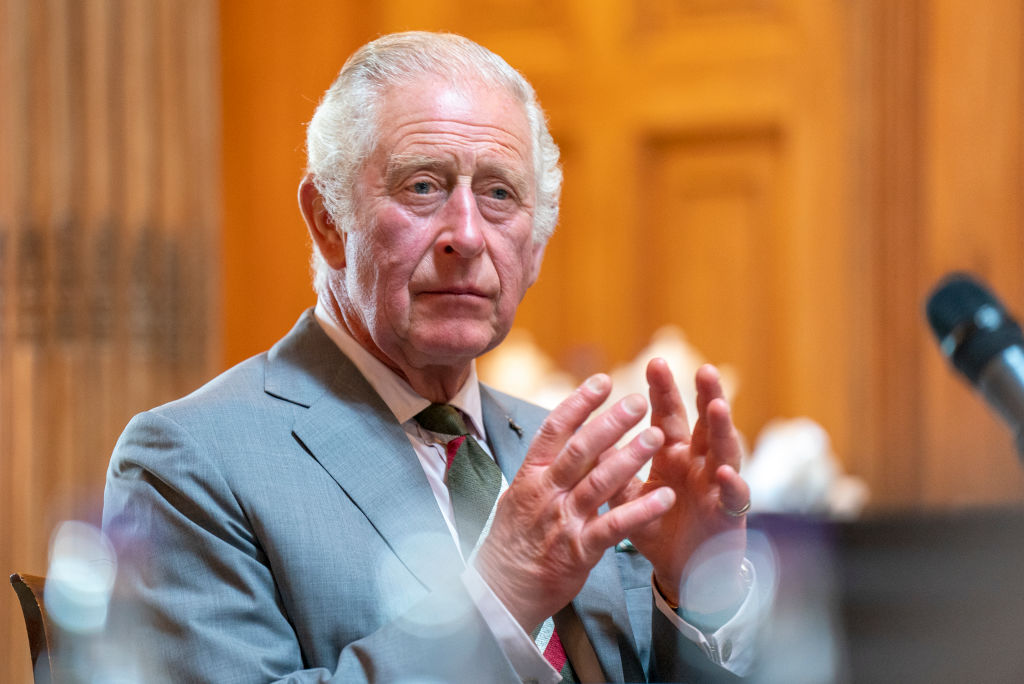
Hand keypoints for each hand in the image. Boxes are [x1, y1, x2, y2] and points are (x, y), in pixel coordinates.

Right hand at [474, 374, 675, 631]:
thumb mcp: (519, 496)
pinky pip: (614, 527)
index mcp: (531, 475)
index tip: (604, 381)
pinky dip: (640, 511)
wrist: (500, 591)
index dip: (580, 403)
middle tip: (638, 401)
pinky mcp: (579, 551)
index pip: (555, 430)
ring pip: (599, 483)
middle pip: (580, 450)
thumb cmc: (514, 540)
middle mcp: (546, 493)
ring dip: (630, 458)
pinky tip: (665, 497)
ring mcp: (562, 521)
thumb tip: (567, 433)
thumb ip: (545, 467)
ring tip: (657, 436)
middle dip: (611, 423)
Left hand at [612, 359, 749, 614]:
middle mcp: (699, 465)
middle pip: (704, 423)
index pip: (668, 417)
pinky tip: (725, 471)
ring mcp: (718, 487)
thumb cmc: (658, 529)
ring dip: (722, 429)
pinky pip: (734, 497)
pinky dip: (731, 484)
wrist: (683, 574)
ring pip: (725, 451)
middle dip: (704, 396)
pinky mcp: (730, 515)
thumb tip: (583, 442)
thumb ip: (613, 471)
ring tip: (716, 406)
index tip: (655, 362)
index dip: (663, 392)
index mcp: (673, 456)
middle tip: (702, 368)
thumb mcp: (629, 499)